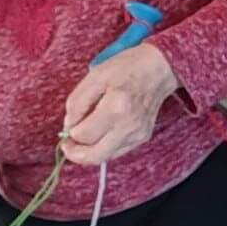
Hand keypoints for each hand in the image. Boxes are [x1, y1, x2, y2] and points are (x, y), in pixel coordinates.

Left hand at [62, 42, 177, 165]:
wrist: (159, 69)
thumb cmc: (127, 68)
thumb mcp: (95, 77)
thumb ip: (77, 102)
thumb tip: (69, 125)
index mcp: (115, 108)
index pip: (83, 134)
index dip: (70, 132)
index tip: (67, 125)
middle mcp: (128, 126)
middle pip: (94, 156)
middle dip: (76, 153)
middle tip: (67, 144)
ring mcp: (137, 135)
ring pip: (105, 157)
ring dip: (89, 152)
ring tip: (82, 137)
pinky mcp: (142, 138)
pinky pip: (116, 152)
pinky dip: (103, 147)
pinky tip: (100, 134)